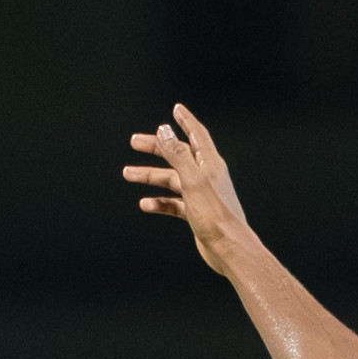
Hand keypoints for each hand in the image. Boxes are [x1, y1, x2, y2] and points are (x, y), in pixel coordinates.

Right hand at [124, 104, 249, 273]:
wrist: (229, 249)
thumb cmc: (216, 216)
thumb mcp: (193, 180)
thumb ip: (178, 154)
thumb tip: (164, 130)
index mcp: (210, 165)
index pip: (198, 135)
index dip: (186, 121)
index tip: (177, 109)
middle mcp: (207, 177)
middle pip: (179, 155)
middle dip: (157, 147)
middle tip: (135, 142)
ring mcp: (201, 195)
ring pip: (172, 180)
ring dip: (151, 176)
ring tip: (128, 173)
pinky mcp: (196, 213)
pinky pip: (173, 203)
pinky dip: (159, 202)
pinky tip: (146, 204)